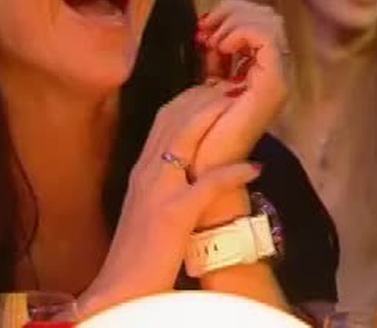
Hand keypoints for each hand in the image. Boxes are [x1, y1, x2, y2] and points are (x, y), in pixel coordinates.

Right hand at [79, 82, 261, 317]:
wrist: (121, 289)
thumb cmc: (138, 253)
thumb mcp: (147, 207)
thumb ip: (162, 183)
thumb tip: (188, 167)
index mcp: (142, 170)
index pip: (164, 119)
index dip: (190, 99)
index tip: (214, 89)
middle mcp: (147, 173)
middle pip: (175, 119)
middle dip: (206, 98)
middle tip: (234, 87)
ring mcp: (159, 191)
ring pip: (187, 139)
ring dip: (216, 119)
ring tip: (242, 107)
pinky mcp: (174, 214)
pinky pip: (207, 184)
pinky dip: (233, 172)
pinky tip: (254, 167)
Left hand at [192, 0, 289, 174]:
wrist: (200, 164)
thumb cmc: (199, 129)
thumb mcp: (206, 81)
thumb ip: (215, 57)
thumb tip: (209, 30)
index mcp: (258, 70)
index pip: (260, 20)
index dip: (230, 13)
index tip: (202, 28)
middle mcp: (272, 72)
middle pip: (268, 16)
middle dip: (231, 12)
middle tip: (205, 31)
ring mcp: (275, 79)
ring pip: (270, 22)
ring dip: (234, 21)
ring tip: (212, 42)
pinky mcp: (272, 86)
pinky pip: (266, 40)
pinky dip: (242, 32)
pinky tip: (221, 46)